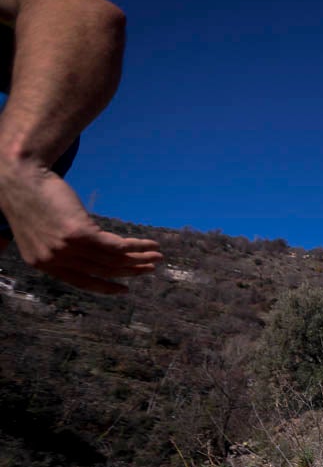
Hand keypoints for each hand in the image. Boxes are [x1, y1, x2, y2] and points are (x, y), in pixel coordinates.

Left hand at [0, 164, 161, 293]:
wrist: (20, 177)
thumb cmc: (29, 197)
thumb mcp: (40, 229)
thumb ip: (60, 246)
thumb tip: (88, 253)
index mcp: (43, 263)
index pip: (82, 282)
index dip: (106, 287)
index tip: (124, 289)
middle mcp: (55, 260)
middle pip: (102, 270)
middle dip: (131, 271)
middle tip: (150, 268)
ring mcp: (68, 249)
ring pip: (112, 260)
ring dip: (139, 259)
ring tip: (157, 256)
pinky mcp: (80, 234)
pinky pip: (116, 246)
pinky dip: (136, 246)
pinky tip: (149, 244)